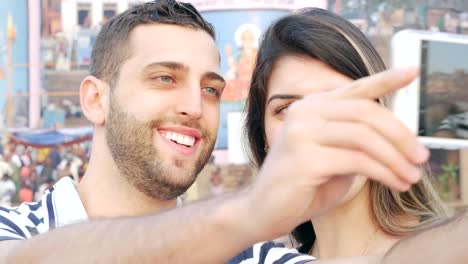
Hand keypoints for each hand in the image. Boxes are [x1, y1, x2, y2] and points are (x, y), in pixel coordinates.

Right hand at [246, 67, 429, 238]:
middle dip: (401, 135)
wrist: (265, 210)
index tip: (412, 71)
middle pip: (366, 112)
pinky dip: (384, 173)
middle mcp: (304, 112)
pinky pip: (357, 161)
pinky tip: (395, 183)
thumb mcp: (335, 156)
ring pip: (365, 136)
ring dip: (396, 158)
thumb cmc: (304, 184)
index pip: (355, 89)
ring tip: (412, 177)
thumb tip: (399, 137)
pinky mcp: (303, 157)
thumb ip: (357, 140)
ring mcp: (301, 132)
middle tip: (421, 158)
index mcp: (312, 107)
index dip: (385, 79)